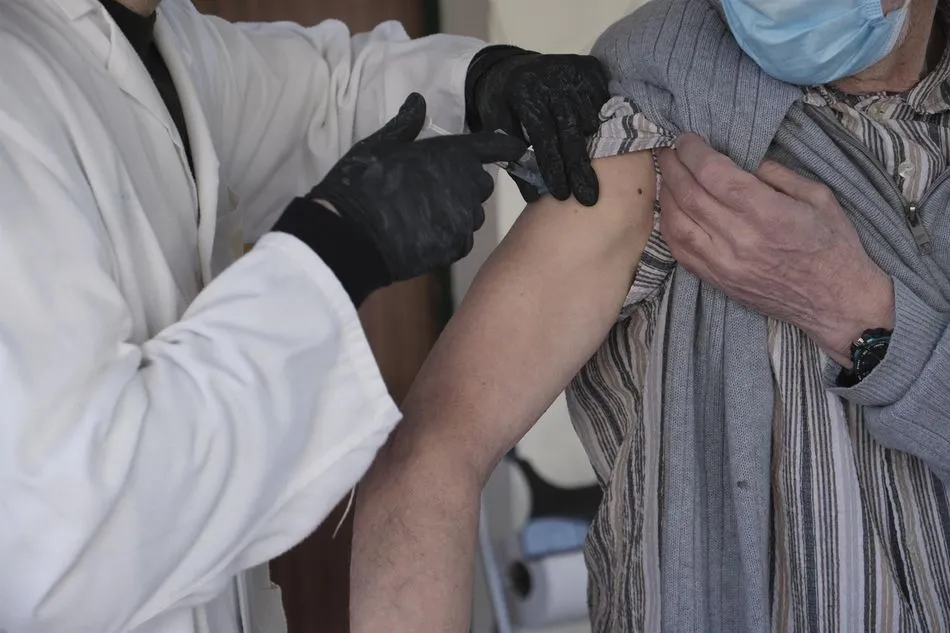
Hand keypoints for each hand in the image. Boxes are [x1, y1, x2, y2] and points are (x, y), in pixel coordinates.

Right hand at [310, 93, 525, 282]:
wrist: (351, 235)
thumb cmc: (362, 183)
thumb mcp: (380, 145)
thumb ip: (407, 124)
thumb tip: (418, 101)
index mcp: (452, 154)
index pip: (493, 147)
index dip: (506, 147)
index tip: (517, 148)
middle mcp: (466, 185)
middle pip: (482, 184)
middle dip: (466, 184)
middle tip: (434, 187)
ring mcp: (463, 218)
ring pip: (474, 214)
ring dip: (458, 212)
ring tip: (424, 213)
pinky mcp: (456, 247)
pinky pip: (464, 239)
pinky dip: (450, 236)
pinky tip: (424, 233)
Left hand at [466, 46, 609, 205]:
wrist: (509, 66)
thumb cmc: (502, 103)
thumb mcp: (497, 126)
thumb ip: (512, 158)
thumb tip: (533, 196)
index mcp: (524, 94)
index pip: (544, 137)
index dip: (553, 167)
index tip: (561, 194)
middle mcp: (551, 80)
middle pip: (571, 131)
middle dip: (579, 168)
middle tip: (589, 197)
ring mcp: (573, 70)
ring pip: (590, 118)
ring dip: (593, 146)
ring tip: (587, 167)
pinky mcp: (590, 67)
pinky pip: (603, 102)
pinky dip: (602, 122)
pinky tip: (595, 138)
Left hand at [657, 134, 894, 365]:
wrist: (835, 302)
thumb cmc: (832, 245)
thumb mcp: (818, 197)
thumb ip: (777, 174)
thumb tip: (742, 160)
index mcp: (768, 213)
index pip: (715, 174)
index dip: (693, 152)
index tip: (687, 138)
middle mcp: (740, 239)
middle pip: (689, 194)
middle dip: (673, 166)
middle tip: (668, 150)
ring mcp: (724, 263)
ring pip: (677, 222)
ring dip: (665, 194)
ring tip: (667, 175)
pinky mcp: (716, 280)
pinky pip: (679, 250)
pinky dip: (668, 225)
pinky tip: (670, 208)